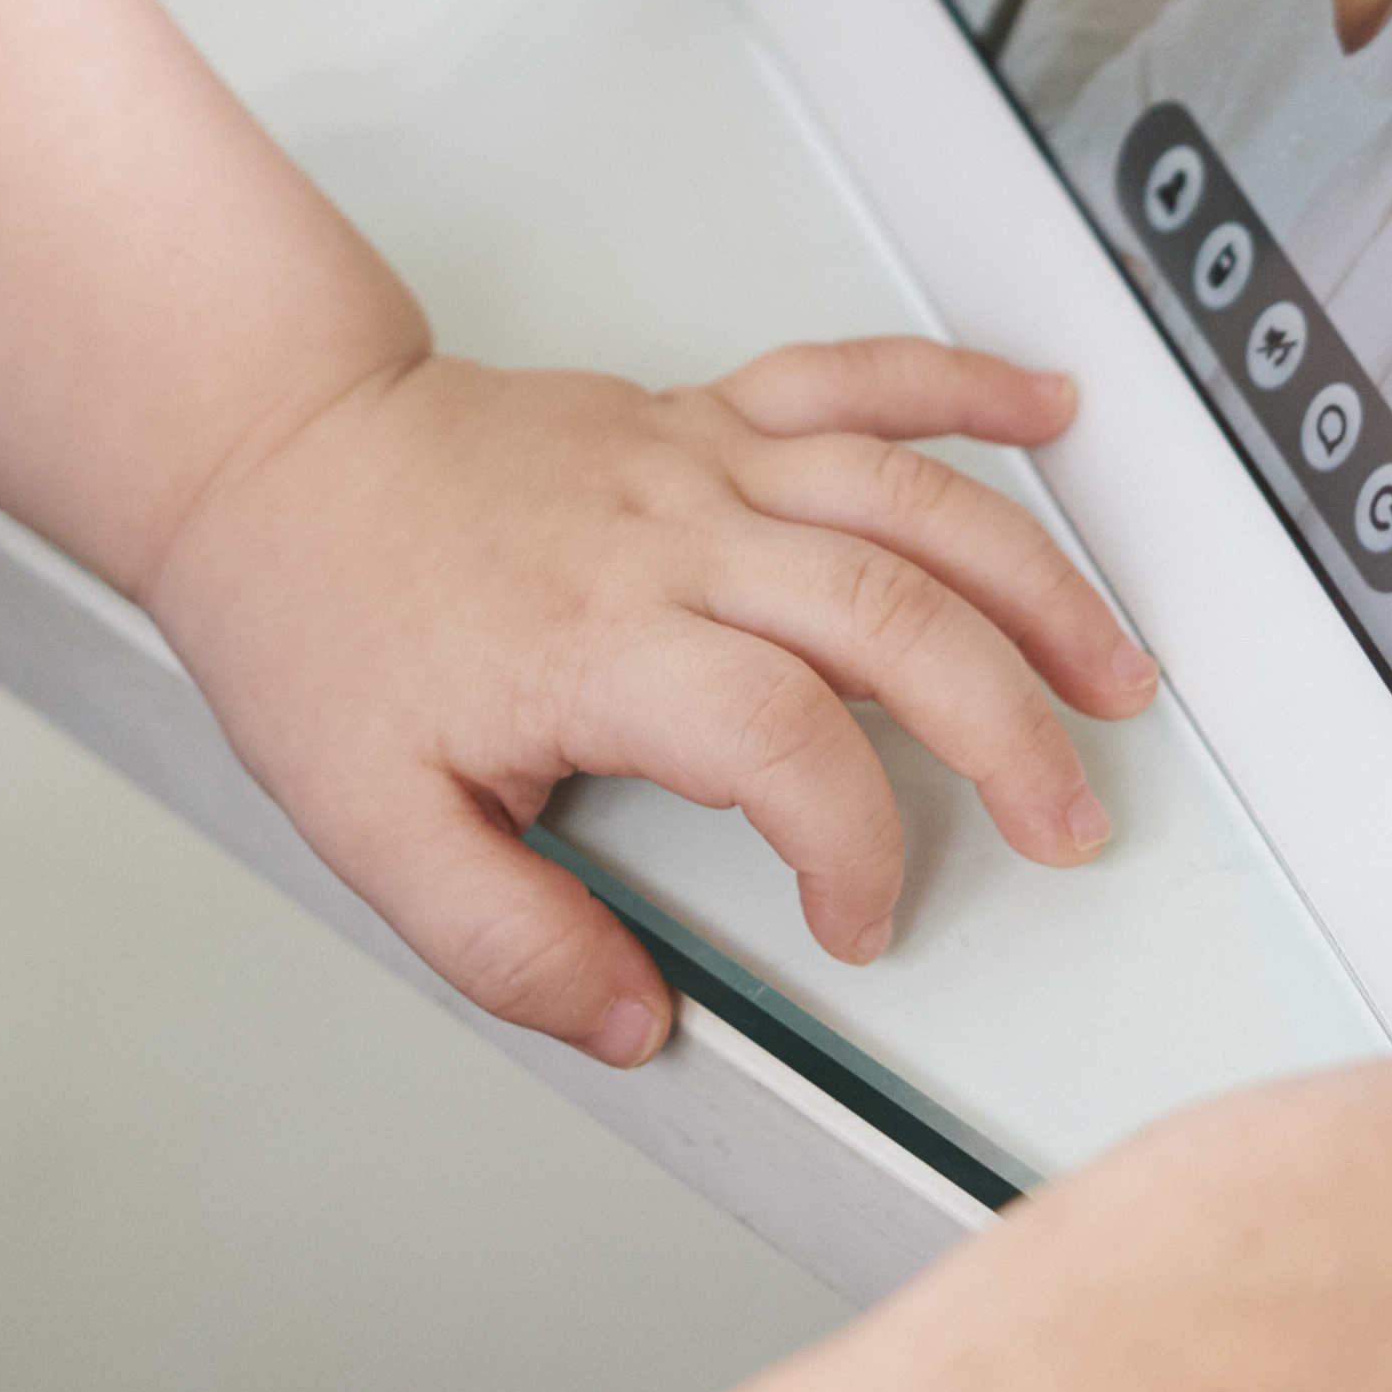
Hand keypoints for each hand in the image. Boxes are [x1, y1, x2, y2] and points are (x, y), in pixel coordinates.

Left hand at [141, 339, 1167, 1065]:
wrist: (280, 461)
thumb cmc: (325, 621)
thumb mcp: (374, 827)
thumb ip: (509, 941)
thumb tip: (633, 1017)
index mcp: (597, 639)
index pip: (783, 741)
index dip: (853, 845)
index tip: (858, 914)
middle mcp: (669, 534)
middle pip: (890, 613)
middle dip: (1009, 725)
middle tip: (1067, 816)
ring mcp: (695, 460)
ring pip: (906, 495)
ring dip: (1030, 578)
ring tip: (1112, 668)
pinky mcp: (700, 414)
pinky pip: (848, 374)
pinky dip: (956, 381)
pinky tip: (1041, 407)